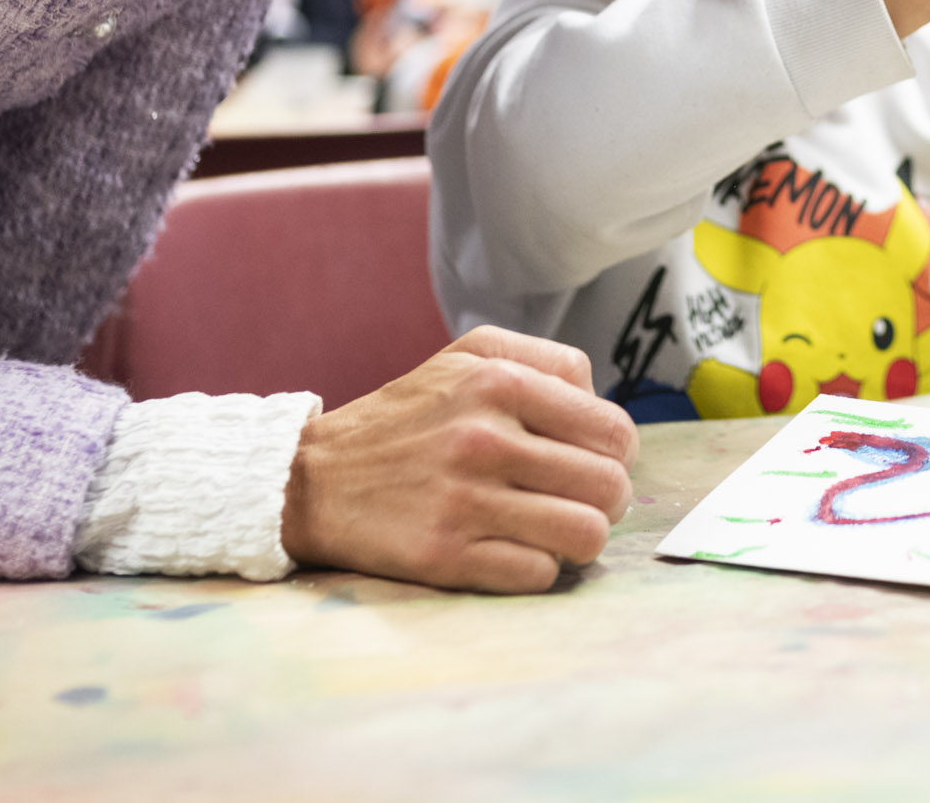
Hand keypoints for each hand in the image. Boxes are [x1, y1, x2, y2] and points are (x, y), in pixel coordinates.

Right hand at [281, 326, 636, 592]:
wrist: (313, 479)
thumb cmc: (406, 419)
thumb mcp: (468, 356)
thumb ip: (546, 361)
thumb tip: (601, 402)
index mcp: (499, 381)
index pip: (613, 429)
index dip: (617, 453)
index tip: (594, 462)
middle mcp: (485, 438)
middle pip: (609, 486)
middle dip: (607, 499)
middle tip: (578, 500)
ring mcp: (465, 501)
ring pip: (585, 535)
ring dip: (580, 539)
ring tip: (555, 529)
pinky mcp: (445, 555)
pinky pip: (539, 574)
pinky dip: (538, 567)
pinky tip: (514, 550)